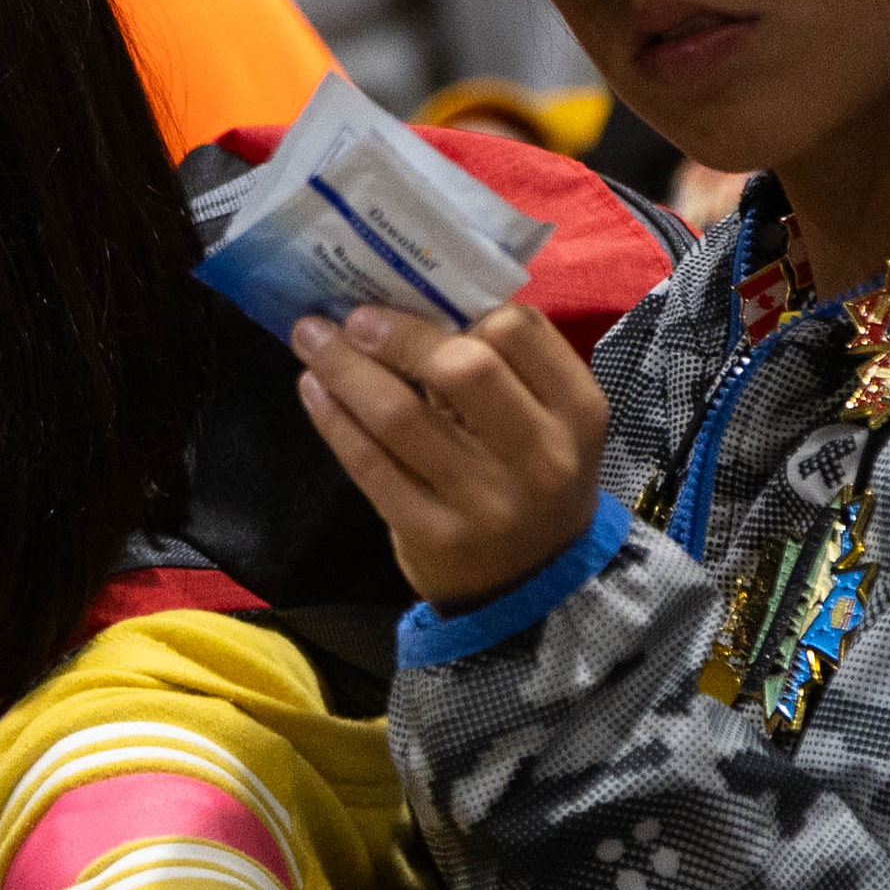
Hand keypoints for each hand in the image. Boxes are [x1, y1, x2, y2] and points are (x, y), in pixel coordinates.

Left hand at [291, 302, 608, 610]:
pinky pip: (370, 465)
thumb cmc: (530, 479)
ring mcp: (485, 502)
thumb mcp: (545, 424)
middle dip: (397, 333)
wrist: (536, 585)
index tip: (419, 304)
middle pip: (463, 368)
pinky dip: (334, 420)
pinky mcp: (432, 534)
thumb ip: (498, 370)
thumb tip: (405, 304)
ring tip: (312, 339)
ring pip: (400, 416)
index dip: (462, 307)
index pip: (519, 330)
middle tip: (353, 317)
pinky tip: (315, 391)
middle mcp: (539, 456)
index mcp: (577, 411)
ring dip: (345, 369)